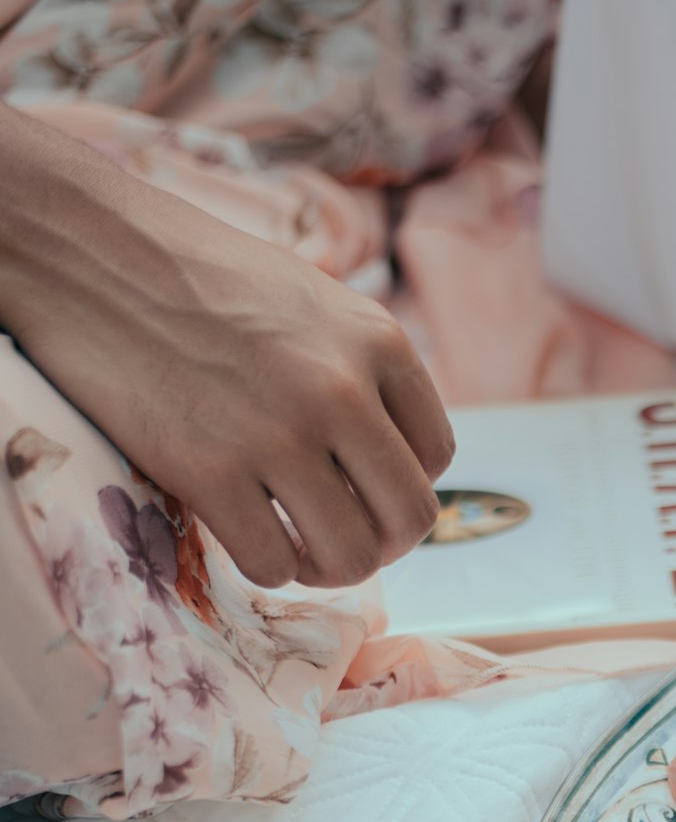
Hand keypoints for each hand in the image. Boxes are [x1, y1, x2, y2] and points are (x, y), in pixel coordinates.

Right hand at [0, 107, 453, 590]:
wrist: (92, 253)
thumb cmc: (201, 277)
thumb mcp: (312, 301)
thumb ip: (360, 368)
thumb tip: (391, 456)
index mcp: (377, 342)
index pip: (435, 456)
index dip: (401, 483)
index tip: (362, 485)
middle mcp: (340, 391)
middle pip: (409, 517)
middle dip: (384, 543)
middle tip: (344, 539)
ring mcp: (276, 435)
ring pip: (351, 556)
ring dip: (330, 568)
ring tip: (300, 549)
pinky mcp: (208, 472)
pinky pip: (272, 566)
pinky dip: (268, 568)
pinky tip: (248, 537)